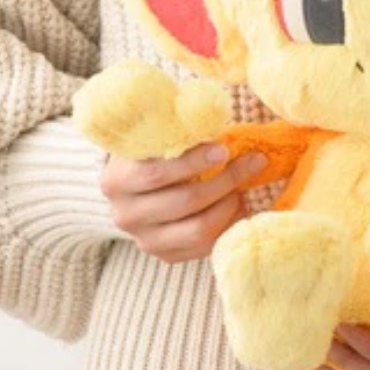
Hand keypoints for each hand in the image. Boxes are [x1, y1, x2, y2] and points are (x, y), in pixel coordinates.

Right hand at [99, 141, 267, 262]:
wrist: (133, 188)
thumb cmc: (151, 151)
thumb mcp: (153, 134)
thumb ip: (174, 127)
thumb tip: (212, 114)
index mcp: (115, 181)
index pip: (156, 173)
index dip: (193, 161)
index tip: (224, 149)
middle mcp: (125, 215)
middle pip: (184, 202)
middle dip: (225, 180)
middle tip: (253, 162)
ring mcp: (144, 240)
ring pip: (198, 229)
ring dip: (230, 204)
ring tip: (245, 184)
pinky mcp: (165, 255)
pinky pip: (205, 247)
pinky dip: (228, 225)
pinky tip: (238, 204)